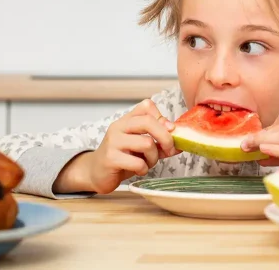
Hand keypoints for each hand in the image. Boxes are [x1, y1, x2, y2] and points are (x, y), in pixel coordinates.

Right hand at [53, 100, 180, 193]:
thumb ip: (159, 141)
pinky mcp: (110, 158)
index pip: (147, 106)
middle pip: (148, 122)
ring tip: (148, 163)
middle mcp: (118, 127)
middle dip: (165, 137)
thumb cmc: (122, 157)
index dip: (162, 118)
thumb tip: (182, 141)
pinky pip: (137, 162)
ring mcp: (113, 142)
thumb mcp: (142, 146)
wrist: (96, 172)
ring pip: (146, 144)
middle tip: (169, 149)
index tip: (171, 131)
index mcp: (127, 120)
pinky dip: (144, 169)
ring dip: (153, 158)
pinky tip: (139, 170)